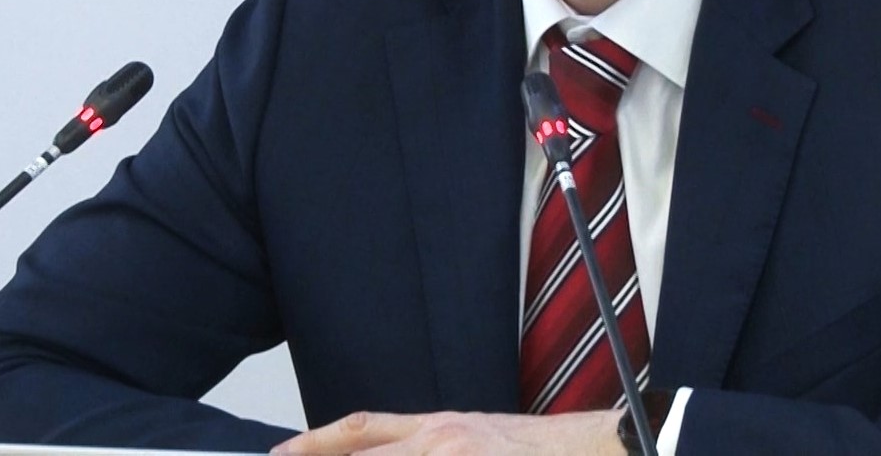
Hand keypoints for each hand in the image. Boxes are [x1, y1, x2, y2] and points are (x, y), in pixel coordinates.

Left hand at [270, 409, 622, 454]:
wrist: (597, 449)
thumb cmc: (541, 450)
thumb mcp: (477, 436)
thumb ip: (433, 445)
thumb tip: (393, 452)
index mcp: (440, 428)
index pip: (364, 429)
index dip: (317, 442)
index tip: (283, 452)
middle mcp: (442, 442)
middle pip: (366, 455)